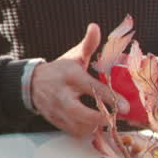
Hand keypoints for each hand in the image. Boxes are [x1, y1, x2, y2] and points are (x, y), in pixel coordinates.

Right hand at [30, 23, 126, 137]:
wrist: (32, 84)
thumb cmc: (60, 70)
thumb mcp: (74, 56)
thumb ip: (88, 44)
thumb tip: (95, 26)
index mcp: (70, 76)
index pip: (92, 88)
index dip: (110, 98)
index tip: (125, 106)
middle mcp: (62, 95)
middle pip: (81, 113)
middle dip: (100, 119)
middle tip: (114, 119)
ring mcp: (57, 110)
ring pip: (78, 126)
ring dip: (95, 126)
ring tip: (106, 120)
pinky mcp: (56, 121)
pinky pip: (73, 131)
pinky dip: (86, 131)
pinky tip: (94, 124)